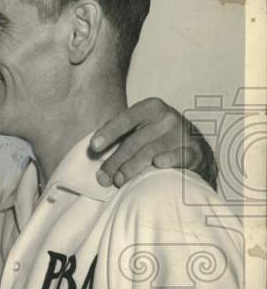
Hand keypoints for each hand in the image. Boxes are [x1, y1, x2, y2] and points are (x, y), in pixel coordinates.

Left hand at [91, 97, 216, 188]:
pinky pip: (180, 156)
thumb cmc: (156, 139)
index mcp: (151, 108)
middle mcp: (167, 117)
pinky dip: (169, 160)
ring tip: (118, 181)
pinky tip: (157, 164)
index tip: (94, 147)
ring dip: (131, 168)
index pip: (125, 119)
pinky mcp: (194, 151)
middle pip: (134, 142)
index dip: (109, 132)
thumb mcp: (140, 129)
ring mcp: (182, 134)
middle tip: (103, 178)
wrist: (192, 148)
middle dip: (115, 161)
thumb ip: (120, 136)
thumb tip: (94, 155)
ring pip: (151, 152)